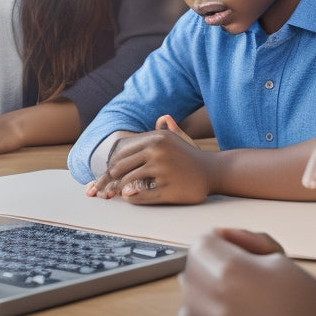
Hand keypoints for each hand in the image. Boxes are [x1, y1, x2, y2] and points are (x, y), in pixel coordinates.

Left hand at [87, 130, 209, 203]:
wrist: (213, 171)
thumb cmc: (189, 156)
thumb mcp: (177, 138)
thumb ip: (165, 128)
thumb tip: (163, 117)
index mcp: (155, 138)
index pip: (122, 152)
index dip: (110, 165)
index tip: (105, 175)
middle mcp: (158, 152)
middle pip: (121, 167)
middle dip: (108, 180)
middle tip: (102, 189)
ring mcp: (164, 170)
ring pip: (129, 182)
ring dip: (120, 190)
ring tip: (117, 194)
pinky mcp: (170, 189)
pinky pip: (143, 196)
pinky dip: (134, 198)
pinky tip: (131, 198)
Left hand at [179, 228, 315, 315]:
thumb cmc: (308, 303)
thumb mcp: (277, 257)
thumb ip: (242, 241)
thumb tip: (220, 236)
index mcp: (227, 273)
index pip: (200, 243)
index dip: (222, 244)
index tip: (239, 252)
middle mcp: (211, 303)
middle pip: (193, 269)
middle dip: (215, 269)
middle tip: (248, 281)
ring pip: (191, 300)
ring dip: (209, 297)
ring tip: (244, 306)